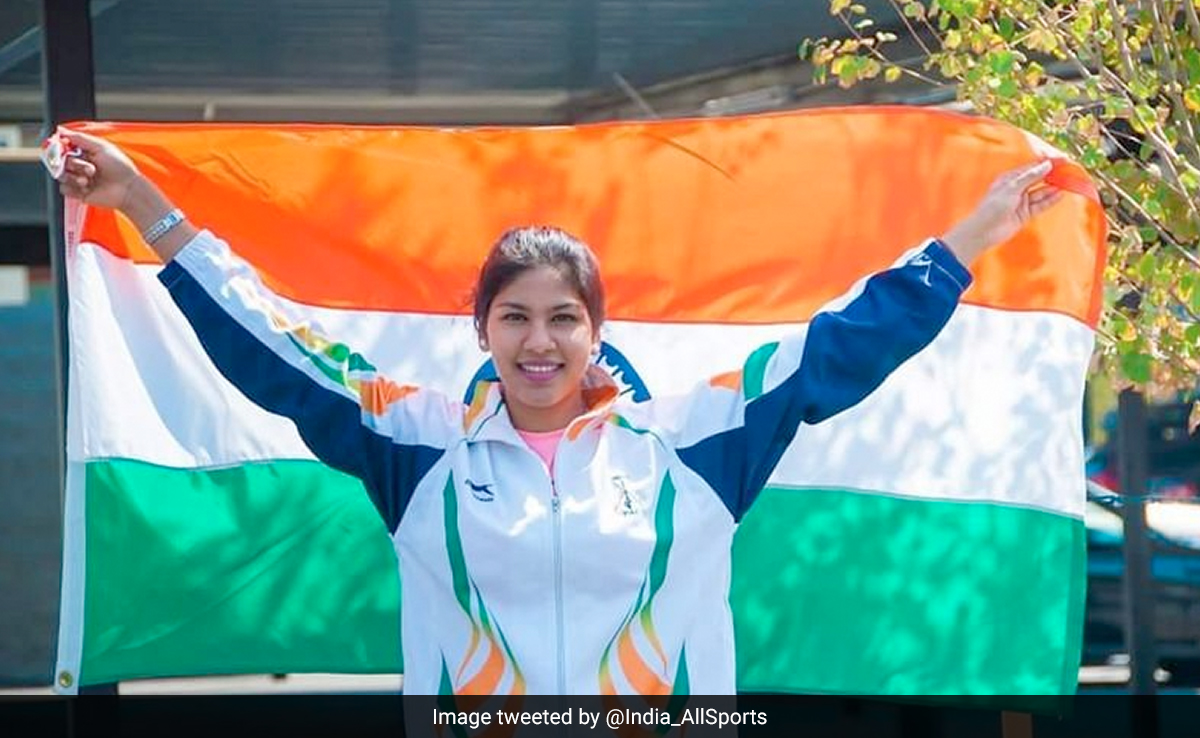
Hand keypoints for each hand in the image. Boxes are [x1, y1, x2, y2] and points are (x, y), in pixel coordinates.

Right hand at [53, 128, 141, 210]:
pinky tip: (87, 188)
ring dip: (74, 177)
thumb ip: (79, 137)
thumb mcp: (101, 146)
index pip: (62, 147)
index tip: (61, 148)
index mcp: (84, 152)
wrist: (127, 189)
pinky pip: (63, 188)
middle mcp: (80, 164)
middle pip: (60, 161)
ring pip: (61, 174)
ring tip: (88, 180)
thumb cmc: (120, 167)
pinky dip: (74, 188)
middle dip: (75, 164)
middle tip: (90, 169)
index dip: (58, 147)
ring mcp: (78, 178)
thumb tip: (61, 130)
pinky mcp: (78, 192)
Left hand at [940, 160, 1063, 265]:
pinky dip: (1050, 200)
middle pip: (1037, 180)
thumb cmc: (992, 207)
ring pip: (1040, 193)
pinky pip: (1040, 205)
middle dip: (1052, 175)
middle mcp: (1016, 189)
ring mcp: (1021, 202)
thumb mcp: (1012, 188)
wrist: (984, 231)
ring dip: (1053, 188)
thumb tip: (1046, 165)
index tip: (1061, 160)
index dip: (1046, 164)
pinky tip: (1060, 194)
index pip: (1031, 168)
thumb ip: (1030, 177)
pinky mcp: (1025, 214)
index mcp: (1009, 179)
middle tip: (1068, 170)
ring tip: (1067, 182)